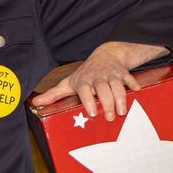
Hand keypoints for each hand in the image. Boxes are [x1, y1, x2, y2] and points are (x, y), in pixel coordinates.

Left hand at [34, 41, 163, 119]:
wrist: (105, 55)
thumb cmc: (85, 74)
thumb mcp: (69, 83)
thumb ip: (54, 94)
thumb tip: (35, 104)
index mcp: (84, 81)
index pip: (85, 90)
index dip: (88, 100)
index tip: (92, 113)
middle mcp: (97, 77)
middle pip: (103, 89)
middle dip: (107, 103)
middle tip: (111, 118)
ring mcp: (111, 75)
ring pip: (117, 85)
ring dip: (121, 97)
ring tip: (122, 111)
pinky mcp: (122, 73)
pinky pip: (129, 77)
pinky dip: (133, 84)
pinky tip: (137, 91)